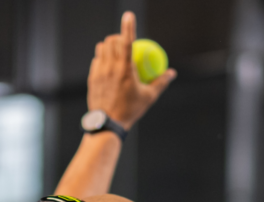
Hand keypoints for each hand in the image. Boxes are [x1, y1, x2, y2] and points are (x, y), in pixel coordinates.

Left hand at [87, 11, 175, 129]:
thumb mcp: (149, 97)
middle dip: (118, 36)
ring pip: (101, 48)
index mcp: (125, 69)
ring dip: (109, 46)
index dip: (128, 26)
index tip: (129, 15)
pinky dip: (102, 58)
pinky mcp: (92, 77)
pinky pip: (96, 60)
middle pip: (111, 40)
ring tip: (116, 53)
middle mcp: (110, 67)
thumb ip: (161, 82)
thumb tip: (171, 72)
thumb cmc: (130, 110)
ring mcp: (99, 71)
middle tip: (125, 42)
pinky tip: (108, 66)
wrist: (108, 123)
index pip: (127, 41)